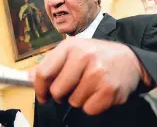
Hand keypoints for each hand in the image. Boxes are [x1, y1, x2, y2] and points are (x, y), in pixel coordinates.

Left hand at [31, 38, 149, 114]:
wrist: (128, 59)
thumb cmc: (95, 56)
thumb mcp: (72, 51)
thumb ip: (50, 64)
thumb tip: (27, 78)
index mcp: (69, 46)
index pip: (43, 72)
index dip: (39, 88)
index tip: (42, 96)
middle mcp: (83, 57)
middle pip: (57, 91)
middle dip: (60, 96)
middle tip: (70, 90)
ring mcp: (97, 73)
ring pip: (73, 102)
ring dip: (78, 99)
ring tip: (88, 86)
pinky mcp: (109, 90)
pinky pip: (88, 109)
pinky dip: (91, 105)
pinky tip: (98, 92)